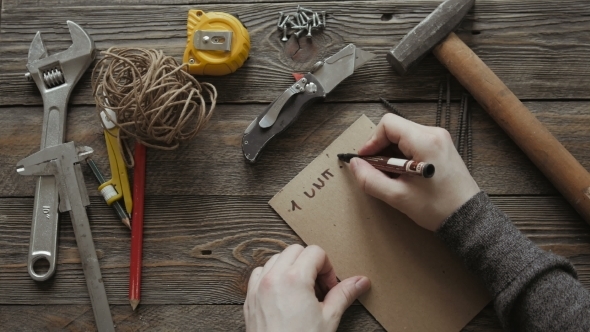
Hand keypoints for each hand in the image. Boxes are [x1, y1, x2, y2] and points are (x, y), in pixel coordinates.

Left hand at [244, 244, 370, 331]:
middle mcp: (273, 278)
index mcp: (294, 279)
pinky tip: (283, 294)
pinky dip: (272, 276)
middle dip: (310, 264)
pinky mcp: (250, 299)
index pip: (315, 252)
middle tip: (319, 288)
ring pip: (276, 258)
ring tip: (302, 291)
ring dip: (291, 268)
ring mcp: (258, 287)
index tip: (330, 287)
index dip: (328, 267)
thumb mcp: (329, 319)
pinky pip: (259, 273)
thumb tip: (361, 281)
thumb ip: (344, 294)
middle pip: (295, 250)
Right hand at [350, 114, 479, 230]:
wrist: (467, 216)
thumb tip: (355, 165)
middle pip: (395, 128)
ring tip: (391, 175)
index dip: (371, 141)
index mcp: (425, 141)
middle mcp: (434, 134)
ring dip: (391, 152)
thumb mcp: (397, 196)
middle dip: (381, 147)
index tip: (365, 159)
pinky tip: (403, 173)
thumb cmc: (437, 207)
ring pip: (404, 135)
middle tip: (377, 170)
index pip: (388, 124)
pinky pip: (414, 142)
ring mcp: (440, 139)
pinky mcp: (442, 147)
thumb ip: (370, 179)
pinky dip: (403, 154)